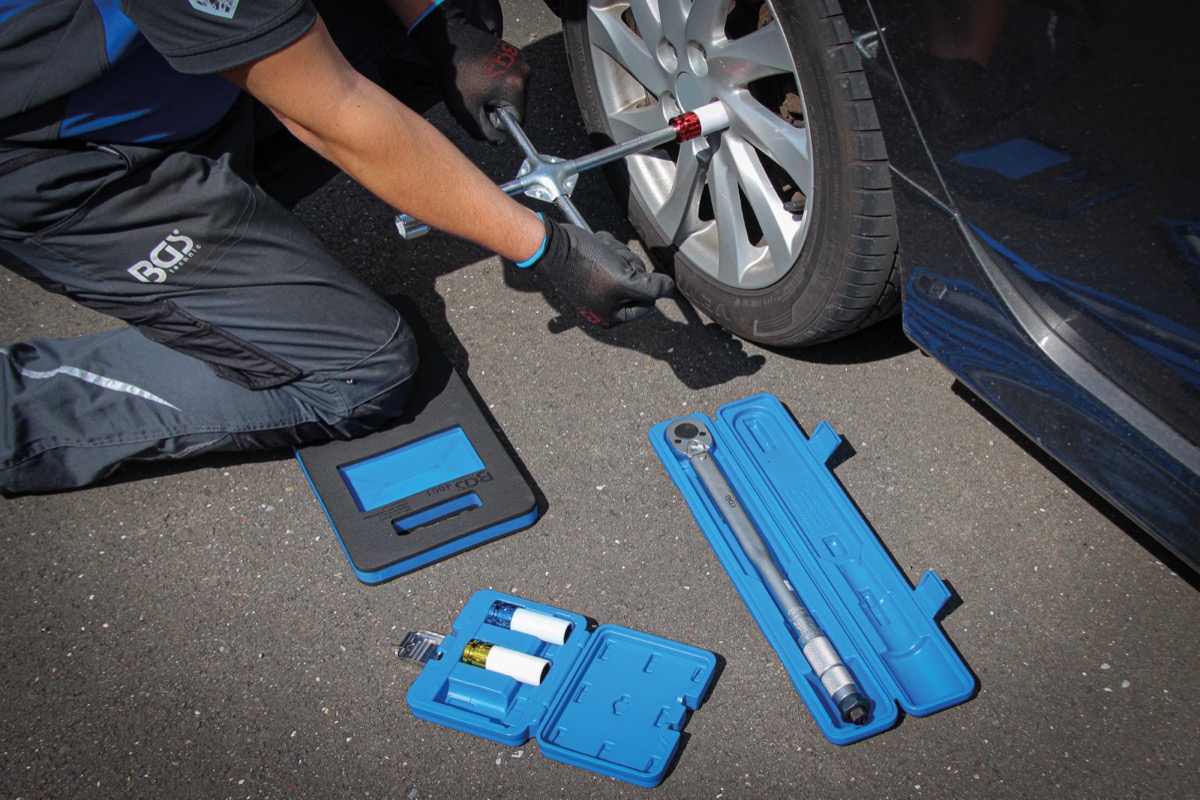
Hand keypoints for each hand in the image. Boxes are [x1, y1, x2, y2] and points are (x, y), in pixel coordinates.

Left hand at [407, 1, 531, 143]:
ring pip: (514, 93)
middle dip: (499, 107)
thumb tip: (500, 141)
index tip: (481, 110)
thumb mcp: (466, 113)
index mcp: (516, 86)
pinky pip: (512, 79)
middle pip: (517, 106)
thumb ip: (485, 133)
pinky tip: (483, 75)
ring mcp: (521, 60)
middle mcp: (524, 72)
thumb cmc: (455, 76)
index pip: (518, 120)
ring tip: (479, 85)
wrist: (450, 41)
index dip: (499, 122)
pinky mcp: (515, 53)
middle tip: (477, 97)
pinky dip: (499, 82)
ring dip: (498, 95)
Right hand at [523, 216, 674, 327]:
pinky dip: (607, 246)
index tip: (626, 277)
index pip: (647, 303)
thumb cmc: (588, 267)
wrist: (554, 246)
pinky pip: (612, 254)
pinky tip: (595, 246)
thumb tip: (669, 289)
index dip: (643, 285)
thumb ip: (653, 289)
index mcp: (612, 317)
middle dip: (627, 266)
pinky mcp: (591, 269)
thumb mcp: (627, 282)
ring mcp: (597, 286)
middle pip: (637, 281)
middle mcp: (604, 305)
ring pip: (626, 264)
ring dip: (617, 253)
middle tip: (610, 263)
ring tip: (601, 253)